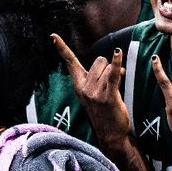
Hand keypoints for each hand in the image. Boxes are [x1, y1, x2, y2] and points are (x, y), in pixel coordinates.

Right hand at [53, 34, 131, 151]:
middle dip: (108, 67)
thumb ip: (102, 76)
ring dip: (117, 74)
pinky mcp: (107, 97)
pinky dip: (117, 63)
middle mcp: (84, 88)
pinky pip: (113, 75)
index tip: (53, 36)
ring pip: (108, 68)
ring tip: (116, 90)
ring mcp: (94, 93)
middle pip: (98, 60)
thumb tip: (115, 60)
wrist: (111, 134)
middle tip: (110, 85)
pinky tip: (118, 53)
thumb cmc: (106, 112)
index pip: (70, 62)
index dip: (62, 48)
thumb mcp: (98, 92)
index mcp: (79, 86)